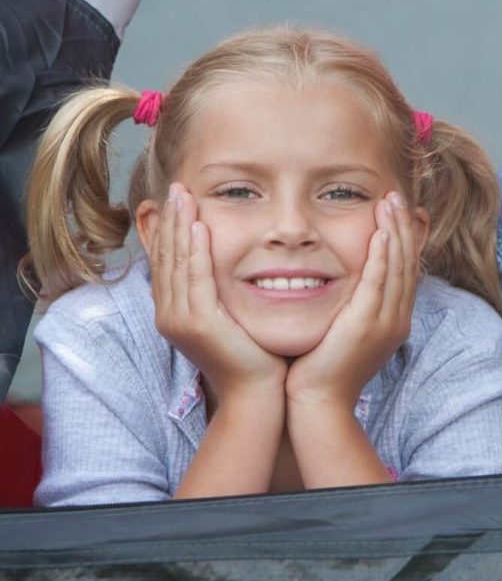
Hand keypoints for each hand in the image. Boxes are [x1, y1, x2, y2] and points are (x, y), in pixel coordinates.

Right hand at [150, 184, 285, 401]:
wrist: (257, 393)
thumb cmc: (253, 355)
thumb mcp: (231, 316)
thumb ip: (222, 291)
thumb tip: (229, 264)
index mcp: (175, 312)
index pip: (168, 261)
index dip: (170, 228)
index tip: (178, 199)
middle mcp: (170, 314)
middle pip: (165, 256)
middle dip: (171, 219)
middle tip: (177, 187)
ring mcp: (180, 320)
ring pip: (176, 262)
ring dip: (180, 226)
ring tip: (184, 196)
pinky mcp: (198, 324)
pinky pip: (195, 278)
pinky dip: (196, 250)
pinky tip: (199, 227)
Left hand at [285, 192, 417, 407]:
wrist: (317, 403)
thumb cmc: (320, 369)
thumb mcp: (342, 332)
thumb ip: (348, 306)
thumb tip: (342, 285)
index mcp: (394, 320)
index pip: (406, 270)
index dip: (405, 239)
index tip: (400, 212)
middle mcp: (397, 318)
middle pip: (407, 263)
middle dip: (404, 227)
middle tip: (397, 197)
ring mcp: (386, 322)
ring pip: (398, 267)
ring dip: (396, 231)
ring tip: (390, 202)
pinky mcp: (368, 323)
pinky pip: (380, 281)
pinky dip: (383, 255)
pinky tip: (381, 233)